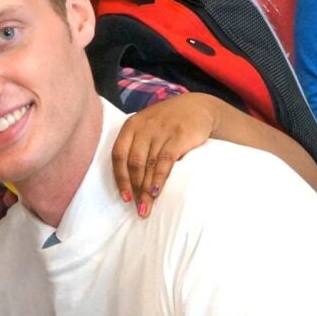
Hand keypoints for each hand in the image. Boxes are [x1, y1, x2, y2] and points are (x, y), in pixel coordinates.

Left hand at [111, 93, 218, 216]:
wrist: (198, 107)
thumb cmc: (167, 123)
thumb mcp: (146, 127)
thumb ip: (135, 147)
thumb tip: (127, 181)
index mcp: (131, 126)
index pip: (118, 155)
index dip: (120, 178)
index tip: (125, 197)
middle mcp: (143, 128)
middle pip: (134, 163)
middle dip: (134, 189)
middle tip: (138, 208)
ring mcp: (161, 131)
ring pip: (148, 165)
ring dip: (146, 189)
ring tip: (146, 207)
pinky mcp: (179, 136)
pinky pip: (165, 161)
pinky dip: (159, 178)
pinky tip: (156, 192)